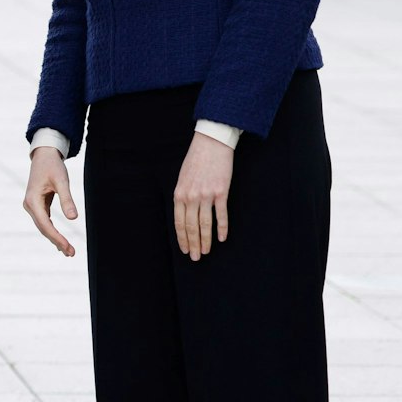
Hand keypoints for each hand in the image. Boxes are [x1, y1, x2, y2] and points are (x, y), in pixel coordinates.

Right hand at [22, 146, 78, 256]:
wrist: (43, 156)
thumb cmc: (52, 166)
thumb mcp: (62, 181)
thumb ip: (67, 199)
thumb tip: (73, 218)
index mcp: (32, 200)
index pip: (45, 224)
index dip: (57, 237)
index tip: (68, 247)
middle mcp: (29, 205)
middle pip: (43, 228)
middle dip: (57, 241)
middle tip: (72, 253)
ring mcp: (32, 205)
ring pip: (43, 226)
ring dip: (54, 238)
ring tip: (68, 251)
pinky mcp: (37, 205)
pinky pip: (44, 221)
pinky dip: (52, 231)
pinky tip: (60, 240)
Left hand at [173, 133, 233, 260]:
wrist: (211, 144)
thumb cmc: (196, 161)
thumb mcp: (182, 178)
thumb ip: (183, 196)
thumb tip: (184, 213)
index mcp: (179, 194)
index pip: (179, 222)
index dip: (182, 238)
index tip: (184, 250)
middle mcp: (191, 196)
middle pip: (191, 226)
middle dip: (192, 244)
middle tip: (195, 257)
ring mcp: (206, 195)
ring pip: (205, 224)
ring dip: (205, 240)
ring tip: (205, 252)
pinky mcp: (221, 192)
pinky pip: (221, 215)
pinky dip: (221, 228)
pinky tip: (221, 239)